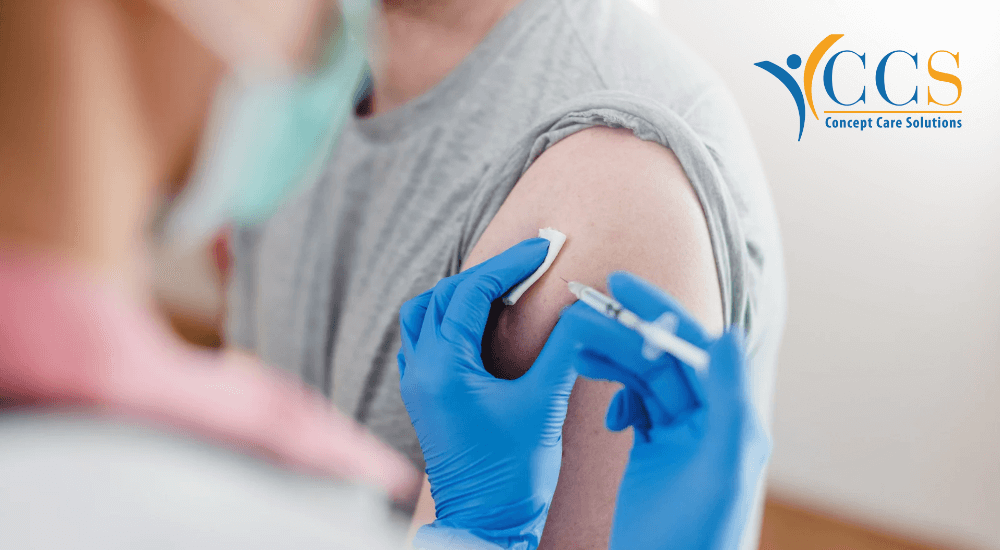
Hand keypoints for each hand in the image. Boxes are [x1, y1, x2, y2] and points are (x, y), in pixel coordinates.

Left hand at [398, 238, 577, 548]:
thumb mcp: (545, 404)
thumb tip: (585, 309)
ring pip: (425, 315)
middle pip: (442, 296)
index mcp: (443, 368)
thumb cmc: (513, 472)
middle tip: (528, 265)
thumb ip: (564, 349)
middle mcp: (421, 370)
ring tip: (503, 291)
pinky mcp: (424, 397)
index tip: (542, 247)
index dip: (508, 264)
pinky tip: (482, 326)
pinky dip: (450, 320)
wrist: (487, 521)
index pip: (469, 292)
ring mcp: (417, 384)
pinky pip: (425, 339)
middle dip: (486, 275)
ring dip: (461, 294)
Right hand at [558, 272, 770, 549]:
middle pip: (662, 360)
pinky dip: (616, 399)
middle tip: (583, 310)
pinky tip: (607, 411)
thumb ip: (728, 400)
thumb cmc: (698, 535)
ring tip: (576, 350)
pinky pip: (634, 408)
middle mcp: (708, 420)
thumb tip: (728, 333)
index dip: (657, 312)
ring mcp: (679, 436)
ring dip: (612, 362)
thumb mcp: (721, 466)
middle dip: (624, 333)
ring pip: (644, 381)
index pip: (693, 348)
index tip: (620, 285)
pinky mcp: (652, 451)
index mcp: (730, 417)